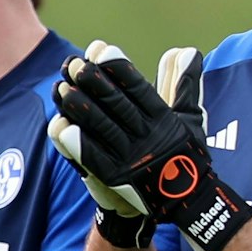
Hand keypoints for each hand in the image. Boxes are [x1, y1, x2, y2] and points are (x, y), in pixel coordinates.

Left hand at [52, 44, 251, 250]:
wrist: (188, 201)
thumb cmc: (185, 153)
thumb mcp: (190, 116)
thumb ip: (184, 83)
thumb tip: (186, 50)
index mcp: (163, 119)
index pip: (139, 89)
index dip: (118, 68)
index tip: (99, 49)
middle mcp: (147, 137)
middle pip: (118, 105)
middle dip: (96, 84)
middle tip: (75, 65)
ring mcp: (132, 159)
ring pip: (103, 129)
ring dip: (81, 109)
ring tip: (61, 88)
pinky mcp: (117, 179)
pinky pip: (95, 159)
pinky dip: (79, 144)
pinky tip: (61, 127)